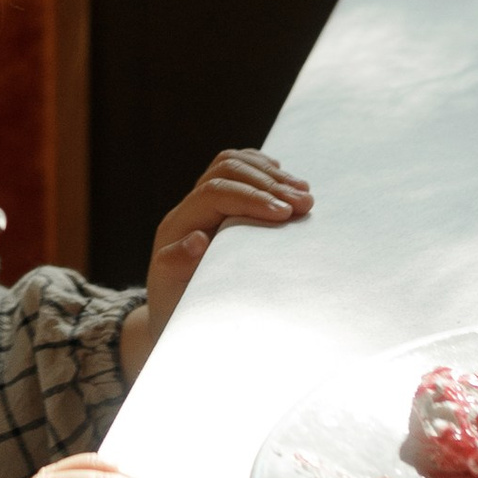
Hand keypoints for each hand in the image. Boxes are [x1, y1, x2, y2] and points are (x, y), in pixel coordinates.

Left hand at [141, 145, 313, 344]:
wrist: (172, 313)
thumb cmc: (177, 309)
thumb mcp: (175, 297)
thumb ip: (178, 268)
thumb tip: (196, 240)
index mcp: (177, 226)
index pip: (214, 193)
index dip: (251, 198)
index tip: (285, 213)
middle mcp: (188, 209)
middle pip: (226, 170)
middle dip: (268, 183)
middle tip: (305, 203)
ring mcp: (203, 203)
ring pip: (234, 164)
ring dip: (271, 175)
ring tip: (304, 193)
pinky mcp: (218, 205)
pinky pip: (240, 171)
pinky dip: (265, 172)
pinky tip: (286, 182)